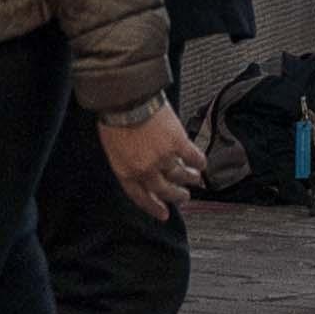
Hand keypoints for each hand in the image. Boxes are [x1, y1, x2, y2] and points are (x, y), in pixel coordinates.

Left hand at [99, 102, 200, 222]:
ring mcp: (163, 158)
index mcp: (126, 172)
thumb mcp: (112, 148)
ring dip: (189, 180)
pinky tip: (202, 164)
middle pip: (164, 190)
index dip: (153, 207)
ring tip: (195, 180)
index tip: (163, 214)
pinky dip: (199, 162)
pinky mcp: (178, 143)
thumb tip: (137, 166)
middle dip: (176, 197)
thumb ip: (126, 162)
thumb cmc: (115, 118)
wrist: (126, 99)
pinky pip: (193, 157)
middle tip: (184, 198)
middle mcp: (146, 170)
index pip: (141, 197)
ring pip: (180, 176)